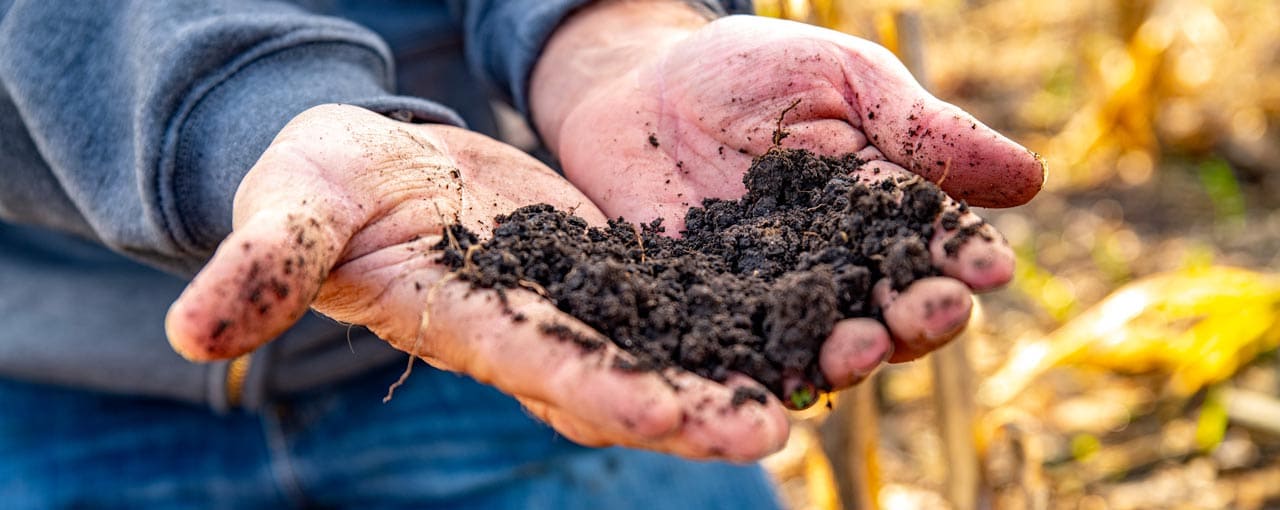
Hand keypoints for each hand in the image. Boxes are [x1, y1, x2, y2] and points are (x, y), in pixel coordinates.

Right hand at [165, 104, 789, 460]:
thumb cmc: (324, 187)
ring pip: (675, 342)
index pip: (554, 371)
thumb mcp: (296, 207)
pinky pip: (684, 293)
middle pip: (636, 377)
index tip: (702, 419)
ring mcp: (580, 303)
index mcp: (471, 324)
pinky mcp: (607, 269)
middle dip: (710, 402)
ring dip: (748, 359)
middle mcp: (539, 331)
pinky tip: (808, 298)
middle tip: (795, 418)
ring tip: (833, 362)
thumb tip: (192, 328)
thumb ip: (267, 264)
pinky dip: (742, 303)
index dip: (625, 397)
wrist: (372, 165)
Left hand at [531, 4, 1045, 368]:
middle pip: (888, 310)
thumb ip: (920, 131)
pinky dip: (746, 375)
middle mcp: (835, 270)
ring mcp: (770, 300)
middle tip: (931, 314)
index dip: (963, 260)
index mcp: (880, 213)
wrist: (639, 86)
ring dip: (847, 356)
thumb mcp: (841, 81)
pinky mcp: (705, 318)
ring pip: (819, 344)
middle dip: (915, 317)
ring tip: (857, 348)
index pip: (934, 246)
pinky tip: (758, 385)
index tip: (990, 268)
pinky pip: (731, 355)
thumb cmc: (751, 72)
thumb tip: (1030, 180)